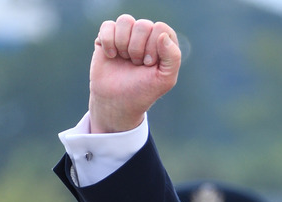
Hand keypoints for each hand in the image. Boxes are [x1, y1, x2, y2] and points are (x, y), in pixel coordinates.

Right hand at [88, 14, 180, 132]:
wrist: (117, 101)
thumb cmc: (144, 90)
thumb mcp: (165, 79)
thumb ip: (173, 57)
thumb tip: (162, 35)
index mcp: (164, 43)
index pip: (161, 29)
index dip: (153, 47)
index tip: (149, 64)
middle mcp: (147, 35)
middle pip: (143, 25)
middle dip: (138, 49)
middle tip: (136, 64)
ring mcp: (127, 35)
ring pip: (125, 20)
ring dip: (123, 44)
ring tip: (125, 59)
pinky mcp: (108, 37)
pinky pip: (108, 25)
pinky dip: (108, 42)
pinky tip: (111, 56)